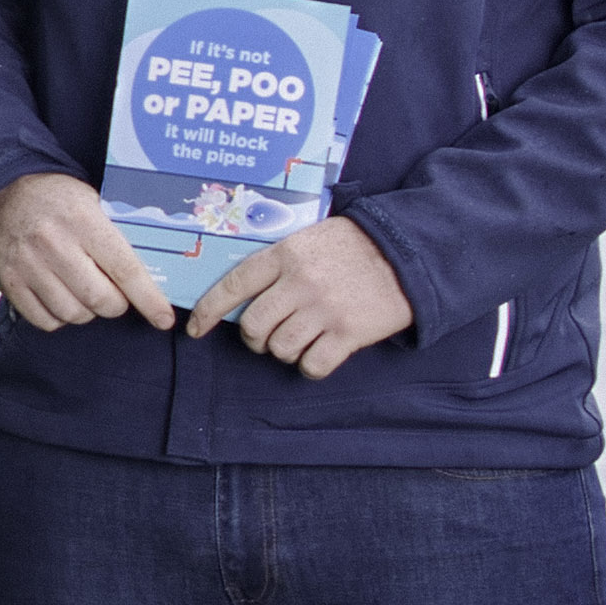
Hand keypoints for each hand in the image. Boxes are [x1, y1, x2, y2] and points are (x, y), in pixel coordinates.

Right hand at [0, 172, 175, 333]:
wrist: (5, 193)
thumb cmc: (60, 200)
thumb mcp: (95, 202)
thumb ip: (121, 234)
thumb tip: (158, 274)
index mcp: (82, 220)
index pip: (124, 269)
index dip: (148, 299)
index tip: (163, 318)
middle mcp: (52, 242)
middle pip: (100, 299)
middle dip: (115, 305)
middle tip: (115, 295)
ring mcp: (27, 264)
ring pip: (73, 313)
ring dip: (87, 311)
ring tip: (84, 292)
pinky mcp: (8, 281)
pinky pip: (45, 320)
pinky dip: (59, 317)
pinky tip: (61, 297)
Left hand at [187, 216, 411, 379]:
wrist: (409, 251)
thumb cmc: (353, 245)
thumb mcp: (308, 239)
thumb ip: (277, 261)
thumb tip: (242, 292)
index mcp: (284, 256)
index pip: (232, 286)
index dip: (209, 311)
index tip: (197, 329)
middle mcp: (300, 284)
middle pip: (253, 326)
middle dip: (254, 338)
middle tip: (265, 337)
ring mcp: (324, 310)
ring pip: (280, 348)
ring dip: (283, 351)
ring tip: (297, 341)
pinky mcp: (350, 333)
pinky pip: (313, 365)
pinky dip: (310, 366)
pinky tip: (318, 355)